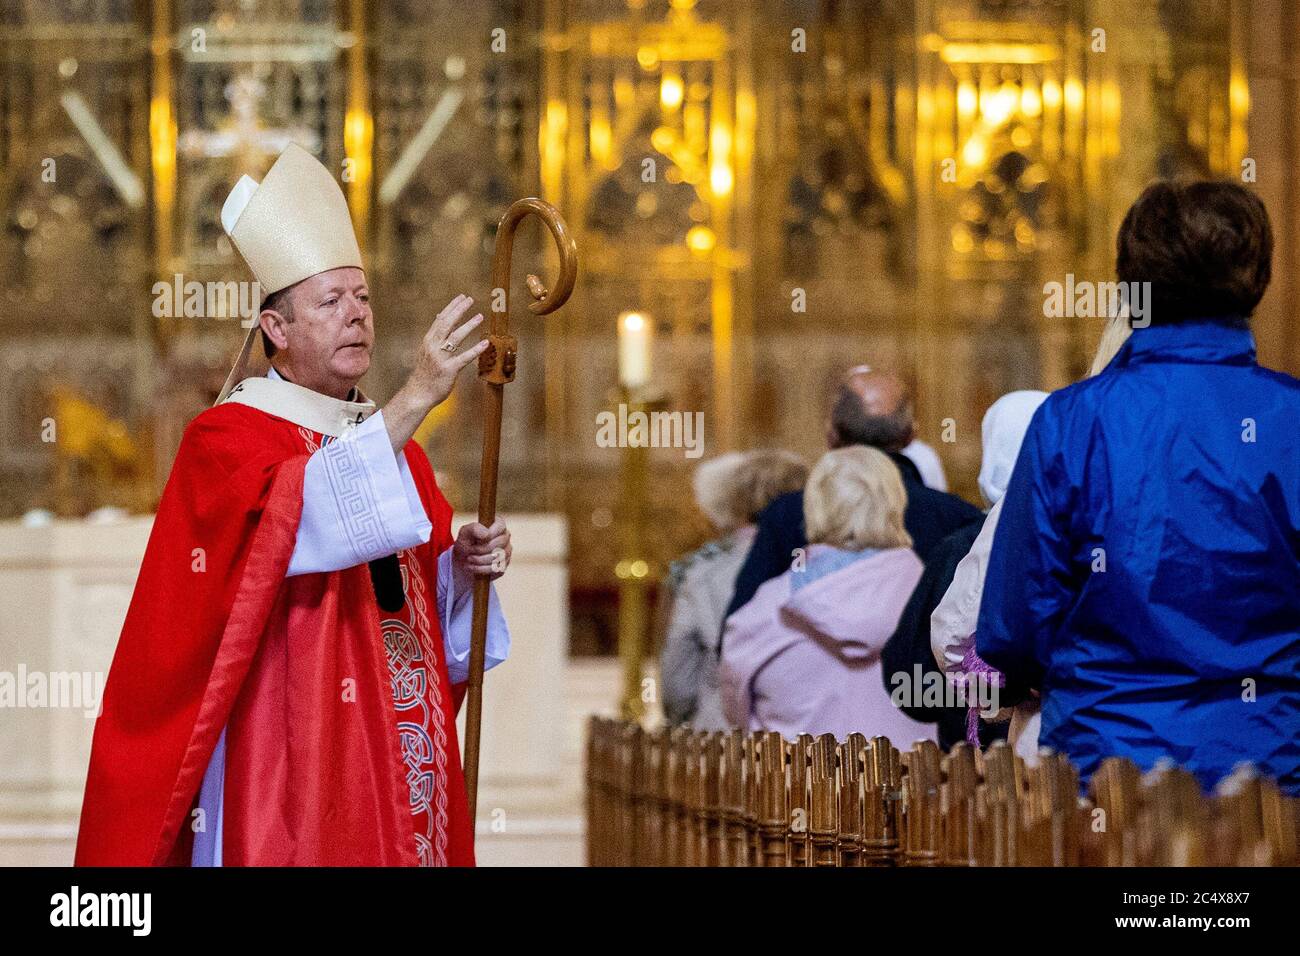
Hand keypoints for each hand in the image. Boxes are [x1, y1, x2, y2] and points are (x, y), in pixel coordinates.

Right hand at [382, 294, 487, 454]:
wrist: (418, 393)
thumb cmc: (425, 372)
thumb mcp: (427, 350)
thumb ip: (436, 334)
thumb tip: (440, 316)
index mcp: (428, 341)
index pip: (441, 319)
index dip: (452, 307)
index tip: (462, 297)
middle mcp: (433, 347)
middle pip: (447, 324)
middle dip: (459, 310)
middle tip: (471, 300)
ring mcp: (441, 358)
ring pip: (456, 338)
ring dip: (469, 325)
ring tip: (480, 316)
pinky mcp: (449, 370)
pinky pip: (464, 358)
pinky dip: (475, 349)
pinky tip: (486, 343)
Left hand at [452, 518, 510, 588]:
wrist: (462, 561)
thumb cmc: (465, 543)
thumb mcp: (464, 533)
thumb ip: (474, 528)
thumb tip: (487, 534)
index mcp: (498, 525)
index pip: (500, 526)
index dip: (489, 534)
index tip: (477, 540)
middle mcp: (505, 537)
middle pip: (500, 543)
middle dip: (481, 549)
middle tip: (470, 550)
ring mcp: (507, 552)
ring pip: (498, 557)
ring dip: (479, 559)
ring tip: (470, 558)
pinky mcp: (503, 565)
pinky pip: (495, 568)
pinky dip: (480, 569)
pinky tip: (473, 566)